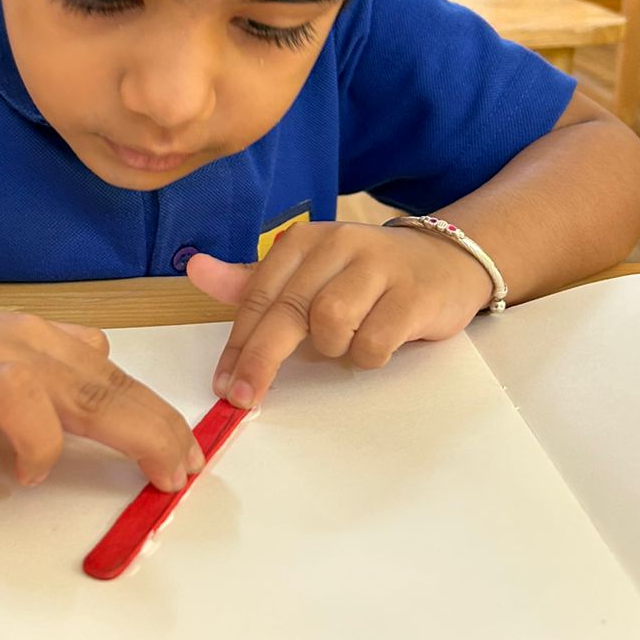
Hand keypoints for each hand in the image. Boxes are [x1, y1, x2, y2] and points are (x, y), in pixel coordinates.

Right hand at [0, 309, 203, 490]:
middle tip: (170, 472)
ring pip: (25, 398)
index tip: (187, 459)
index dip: (157, 420)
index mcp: (30, 338)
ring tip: (30, 472)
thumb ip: (59, 363)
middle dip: (143, 433)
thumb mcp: (4, 354)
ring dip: (42, 445)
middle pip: (89, 388)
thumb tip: (113, 372)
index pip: (110, 378)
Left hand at [187, 222, 492, 406]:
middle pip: (287, 311)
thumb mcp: (306, 274)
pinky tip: (379, 341)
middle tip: (245, 398)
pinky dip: (368, 355)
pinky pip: (373, 342)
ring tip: (346, 342)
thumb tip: (195, 270)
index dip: (237, 344)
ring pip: (330, 324)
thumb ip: (253, 282)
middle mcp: (338, 245)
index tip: (224, 384)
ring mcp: (378, 267)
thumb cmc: (364, 276)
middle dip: (261, 359)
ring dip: (331, 348)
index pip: (259, 296)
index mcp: (304, 242)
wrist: (444, 262)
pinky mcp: (412, 295)